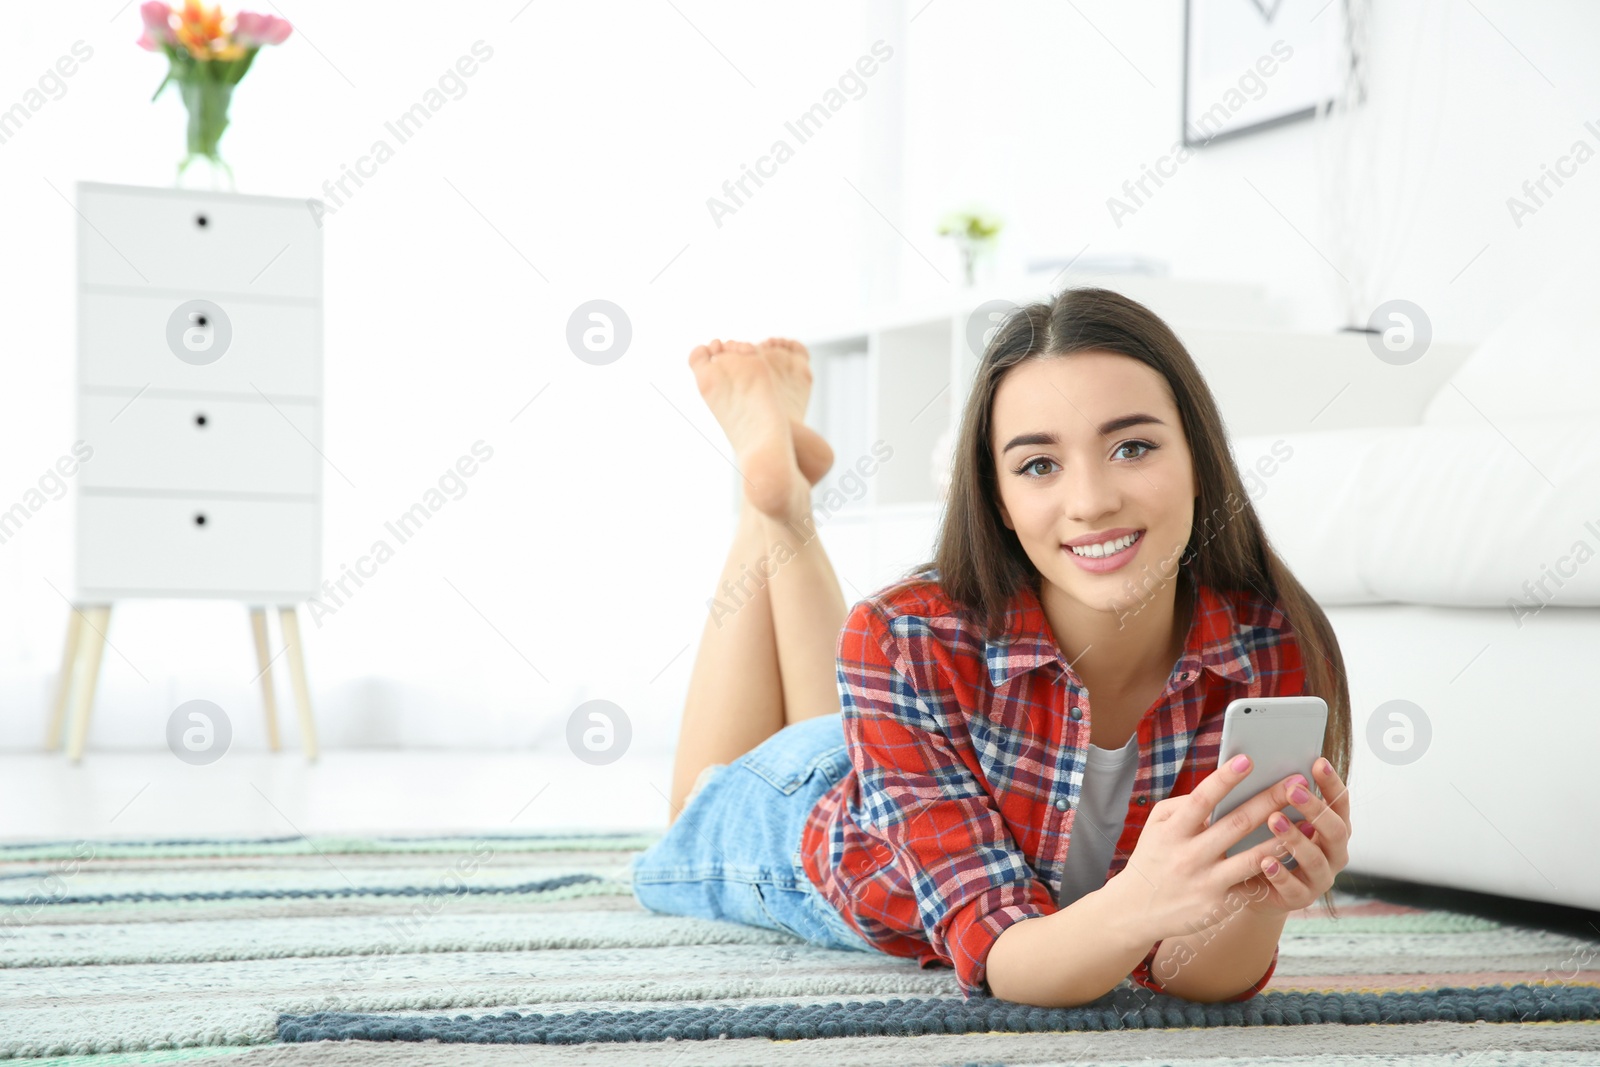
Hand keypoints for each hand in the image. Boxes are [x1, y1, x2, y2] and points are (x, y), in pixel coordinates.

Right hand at [1114, 752, 1319, 943]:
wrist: (1137, 909)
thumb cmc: (1153, 857)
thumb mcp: (1157, 826)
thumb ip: (1183, 805)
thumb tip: (1218, 789)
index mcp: (1174, 831)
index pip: (1202, 799)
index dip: (1225, 779)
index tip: (1248, 760)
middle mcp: (1190, 854)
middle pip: (1237, 823)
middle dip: (1270, 800)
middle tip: (1297, 782)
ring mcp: (1206, 881)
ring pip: (1253, 857)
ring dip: (1283, 837)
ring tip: (1309, 821)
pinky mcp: (1219, 904)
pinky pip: (1252, 884)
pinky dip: (1274, 869)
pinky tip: (1296, 857)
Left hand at [1228, 757, 1351, 916]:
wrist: (1255, 885)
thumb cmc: (1265, 840)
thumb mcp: (1274, 816)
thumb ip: (1278, 797)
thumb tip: (1266, 761)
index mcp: (1332, 829)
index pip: (1340, 803)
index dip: (1332, 783)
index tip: (1318, 761)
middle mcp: (1333, 854)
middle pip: (1335, 831)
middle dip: (1315, 809)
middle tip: (1293, 790)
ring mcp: (1319, 879)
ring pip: (1316, 860)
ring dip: (1296, 839)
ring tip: (1274, 821)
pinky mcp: (1299, 899)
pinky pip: (1294, 888)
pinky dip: (1280, 874)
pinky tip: (1265, 860)